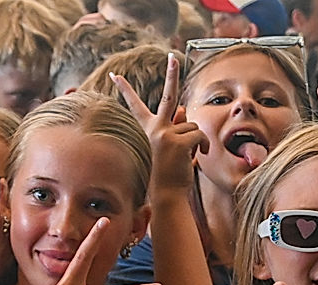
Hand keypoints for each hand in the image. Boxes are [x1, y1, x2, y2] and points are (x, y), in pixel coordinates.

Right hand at [113, 53, 208, 190]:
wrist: (166, 195)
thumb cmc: (168, 174)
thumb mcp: (170, 148)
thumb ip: (174, 128)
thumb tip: (181, 110)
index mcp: (149, 130)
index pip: (135, 106)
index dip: (125, 90)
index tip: (115, 75)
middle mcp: (155, 129)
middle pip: (167, 96)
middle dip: (171, 74)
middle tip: (172, 57)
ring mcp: (166, 134)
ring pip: (192, 126)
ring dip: (196, 141)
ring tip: (188, 158)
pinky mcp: (179, 142)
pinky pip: (199, 135)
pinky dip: (203, 147)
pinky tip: (195, 160)